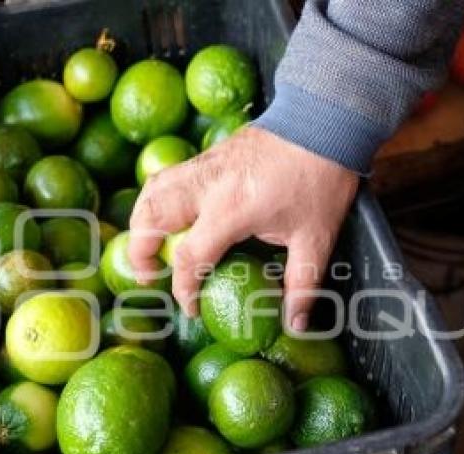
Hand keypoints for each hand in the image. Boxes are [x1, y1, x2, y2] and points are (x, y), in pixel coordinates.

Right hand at [128, 127, 358, 330]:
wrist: (323, 119)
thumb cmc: (321, 178)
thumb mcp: (316, 237)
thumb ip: (302, 284)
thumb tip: (295, 325)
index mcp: (232, 210)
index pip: (189, 257)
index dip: (183, 288)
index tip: (191, 307)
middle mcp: (208, 185)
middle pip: (151, 218)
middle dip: (140, 252)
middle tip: (148, 276)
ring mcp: (204, 165)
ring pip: (151, 191)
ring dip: (141, 221)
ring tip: (148, 246)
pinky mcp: (209, 154)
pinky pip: (167, 176)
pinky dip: (156, 198)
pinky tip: (169, 213)